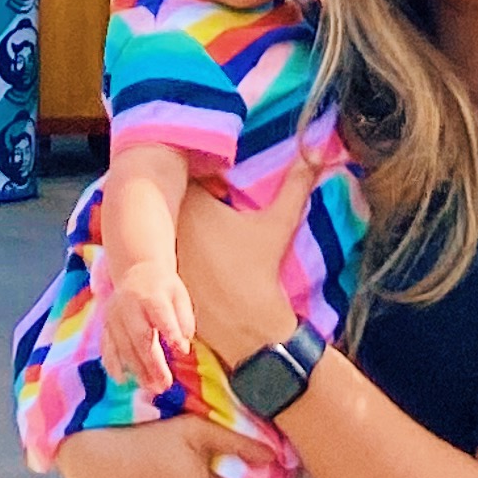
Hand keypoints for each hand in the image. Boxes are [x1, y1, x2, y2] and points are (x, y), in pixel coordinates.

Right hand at [98, 257, 194, 398]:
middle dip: (152, 363)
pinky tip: (122, 380)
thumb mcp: (179, 294)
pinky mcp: (106, 325)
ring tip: (152, 388)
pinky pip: (107, 347)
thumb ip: (184, 318)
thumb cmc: (162, 287)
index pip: (160, 314)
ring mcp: (114, 316)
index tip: (182, 351)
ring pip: (124, 346)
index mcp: (150, 294)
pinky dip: (112, 364)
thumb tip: (184, 344)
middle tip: (165, 385)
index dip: (170, 331)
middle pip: (140, 337)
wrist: (135, 270)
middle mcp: (129, 305)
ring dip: (137, 369)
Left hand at [171, 159, 315, 370]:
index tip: (217, 182)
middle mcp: (169, 224)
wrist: (244, 325)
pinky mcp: (159, 277)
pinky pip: (159, 254)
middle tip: (210, 205)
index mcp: (193, 204)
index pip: (187, 174)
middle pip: (171, 198)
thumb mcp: (279, 224)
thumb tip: (318, 152)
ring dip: (178, 226)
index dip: (201, 175)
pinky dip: (171, 252)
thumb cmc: (258, 269)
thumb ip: (296, 185)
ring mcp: (161, 252)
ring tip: (203, 235)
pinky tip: (196, 261)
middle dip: (186, 198)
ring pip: (163, 227)